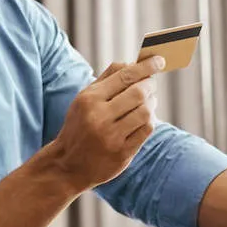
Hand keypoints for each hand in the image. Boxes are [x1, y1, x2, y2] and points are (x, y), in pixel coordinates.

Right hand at [46, 57, 163, 191]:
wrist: (68, 165)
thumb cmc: (80, 126)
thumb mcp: (84, 99)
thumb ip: (107, 79)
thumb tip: (133, 62)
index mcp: (89, 99)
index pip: (124, 76)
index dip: (146, 67)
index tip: (159, 60)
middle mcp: (99, 117)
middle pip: (138, 93)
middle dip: (150, 85)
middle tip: (151, 84)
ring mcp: (111, 137)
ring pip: (146, 112)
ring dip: (152, 104)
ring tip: (148, 102)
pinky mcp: (122, 153)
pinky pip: (146, 130)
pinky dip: (150, 121)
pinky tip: (145, 118)